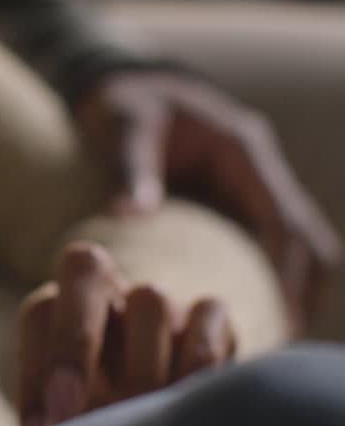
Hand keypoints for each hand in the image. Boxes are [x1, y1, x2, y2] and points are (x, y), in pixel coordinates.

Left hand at [16, 242, 236, 425]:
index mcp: (61, 313)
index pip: (41, 312)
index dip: (35, 372)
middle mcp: (109, 297)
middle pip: (84, 267)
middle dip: (72, 343)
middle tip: (68, 417)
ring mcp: (163, 304)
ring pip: (149, 300)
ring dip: (141, 370)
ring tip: (135, 425)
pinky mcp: (213, 320)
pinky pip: (209, 314)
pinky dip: (198, 363)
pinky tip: (186, 412)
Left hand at [74, 71, 340, 329]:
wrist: (121, 84)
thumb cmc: (124, 103)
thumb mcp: (124, 126)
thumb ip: (128, 167)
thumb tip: (125, 213)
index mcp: (243, 152)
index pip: (285, 218)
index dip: (287, 268)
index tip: (278, 312)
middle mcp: (256, 173)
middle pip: (305, 239)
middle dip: (300, 289)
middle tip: (277, 340)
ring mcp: (248, 190)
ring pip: (292, 246)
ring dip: (287, 290)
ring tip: (264, 340)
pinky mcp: (230, 206)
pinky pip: (260, 247)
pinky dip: (260, 280)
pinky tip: (237, 319)